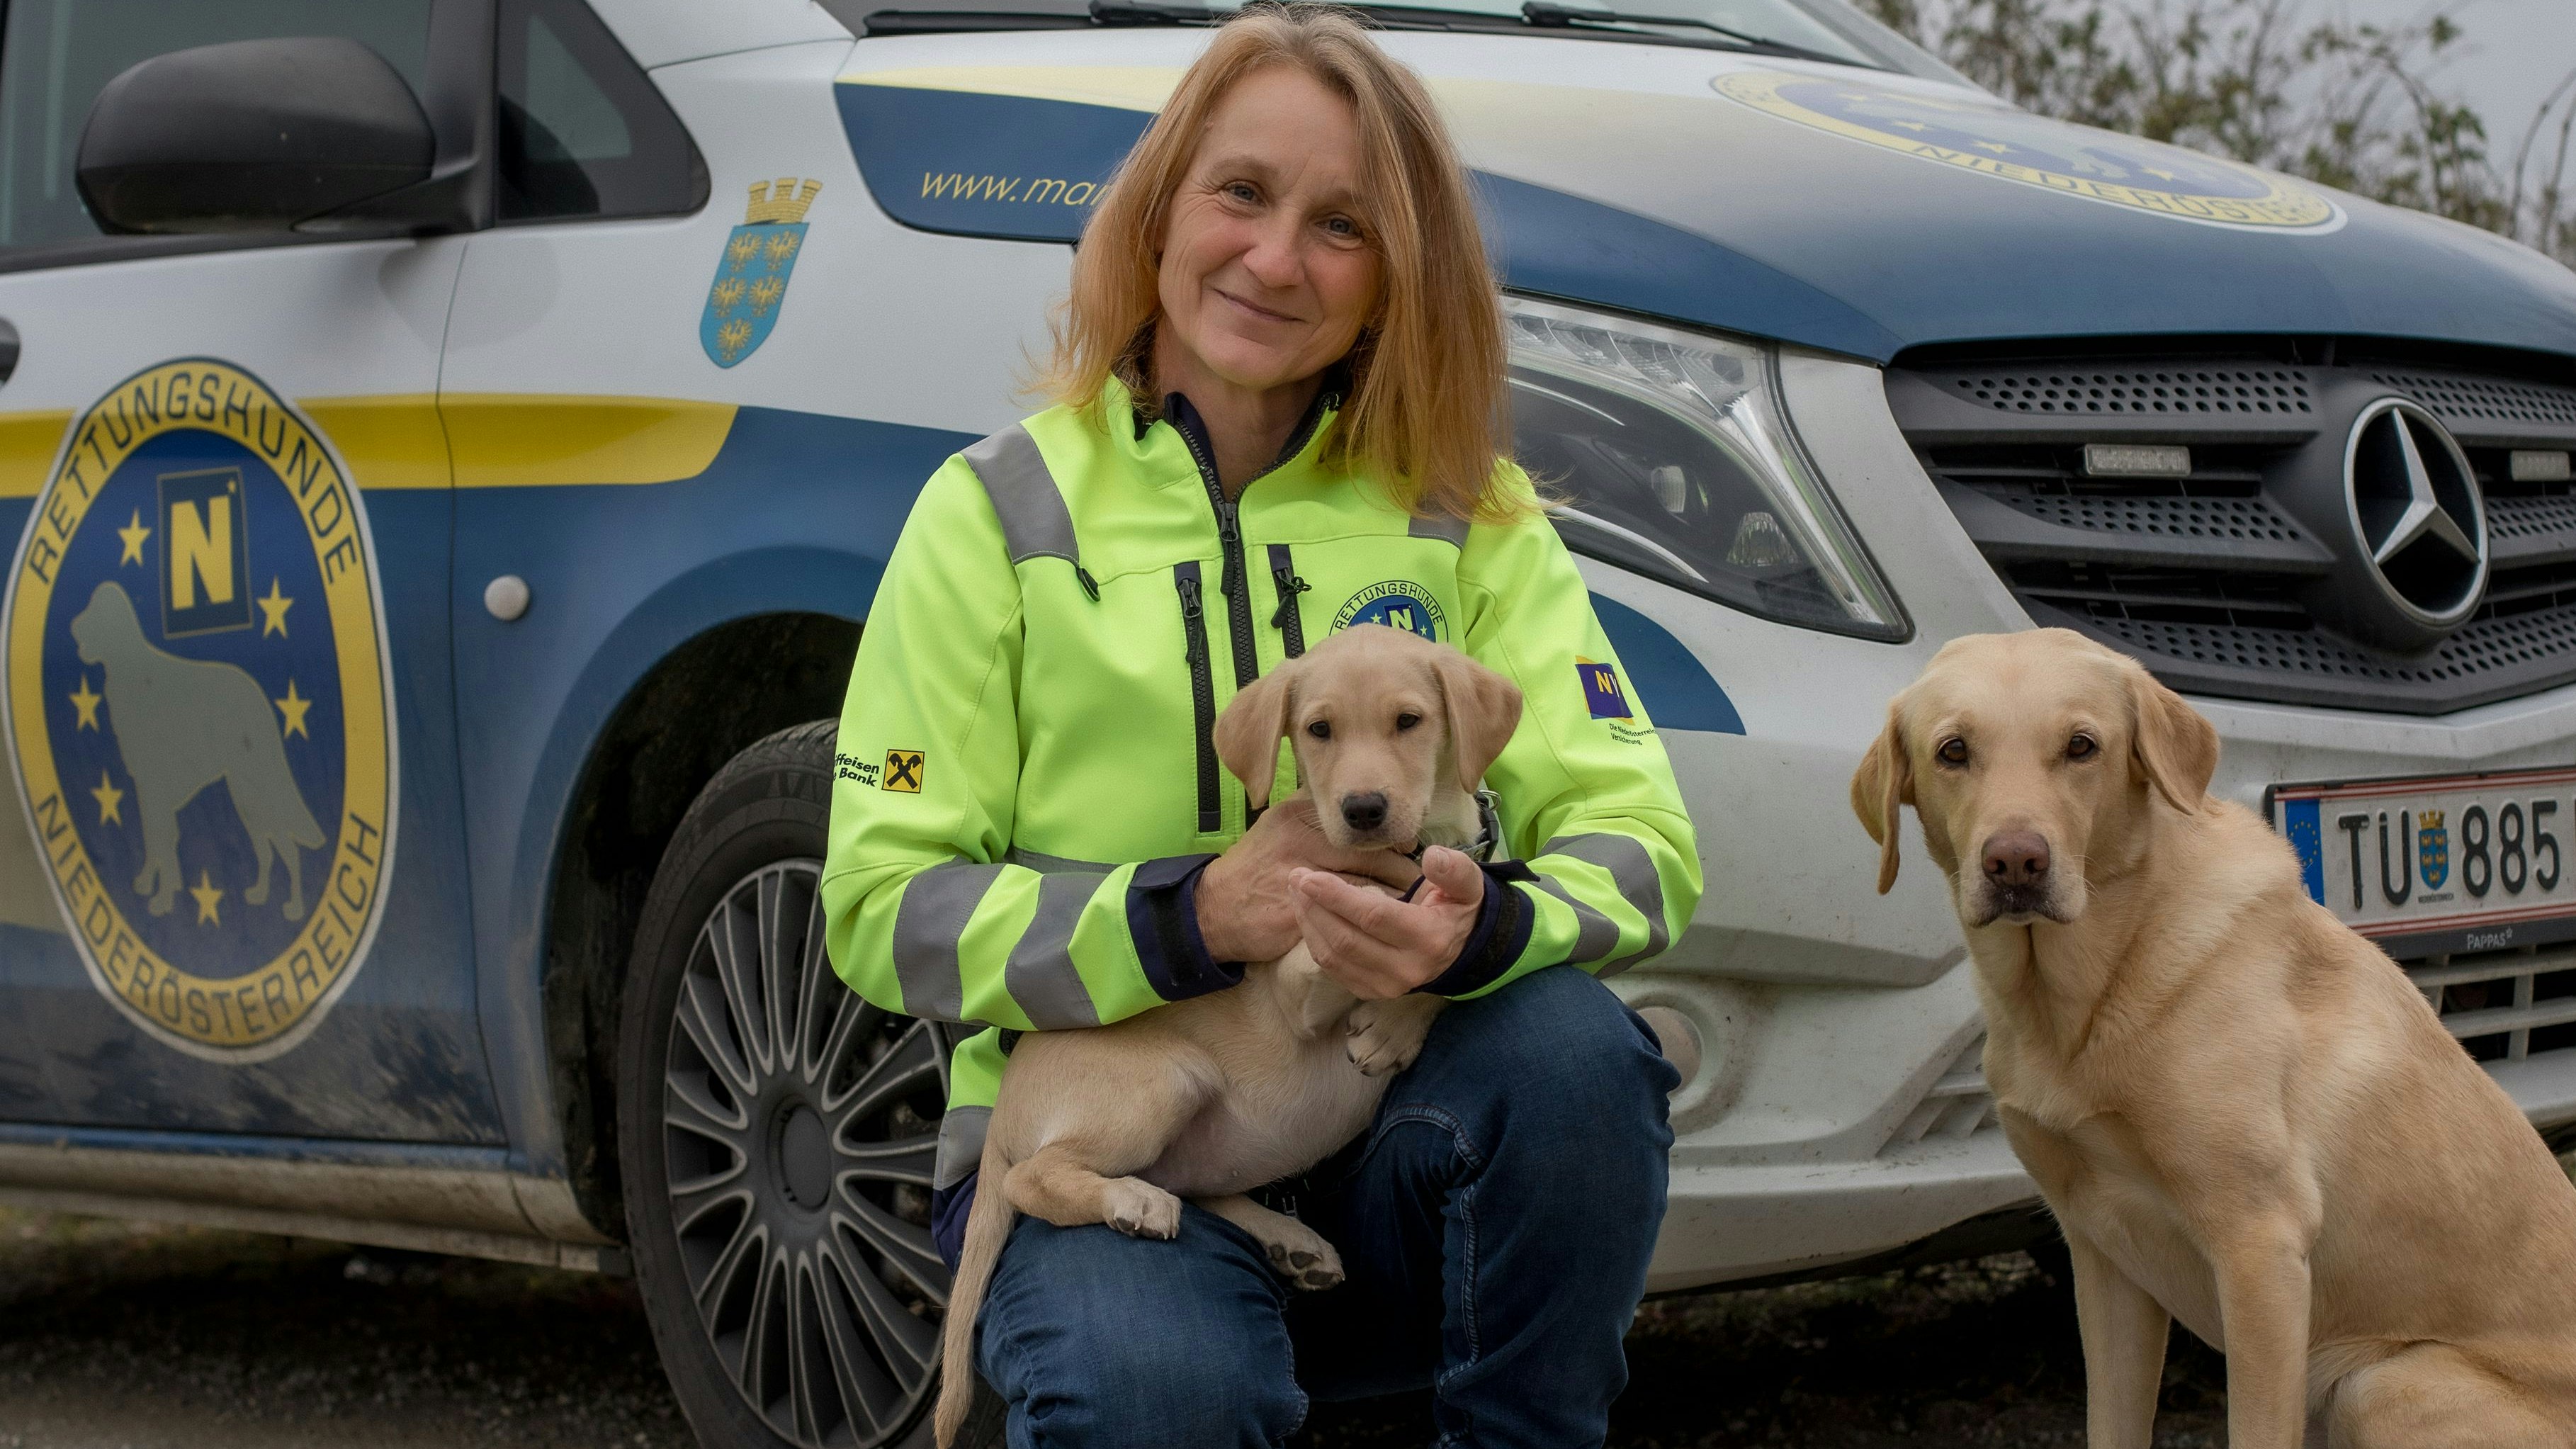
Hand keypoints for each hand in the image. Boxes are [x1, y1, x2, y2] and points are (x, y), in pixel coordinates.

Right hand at [1196, 798, 1421, 963]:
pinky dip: (1371, 923)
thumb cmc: (1253, 868)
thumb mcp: (1279, 826)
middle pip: (1371, 853)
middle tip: (1420, 881)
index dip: (1389, 837)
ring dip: (1393, 898)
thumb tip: (1362, 815)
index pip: (1361, 823)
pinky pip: (1349, 918)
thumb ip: (1316, 817)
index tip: (1409, 848)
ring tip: (1412, 905)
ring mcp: (1301, 878)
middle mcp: (1302, 841)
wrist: (1213, 909)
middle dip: (1400, 869)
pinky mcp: (1300, 913)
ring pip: (1365, 886)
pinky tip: (1386, 928)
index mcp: (1299, 815)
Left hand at [1290, 846, 1483, 999]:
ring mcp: (1387, 986)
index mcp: (1429, 938)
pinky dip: (1314, 941)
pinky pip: (1332, 970)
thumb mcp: (1468, 885)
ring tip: (1296, 892)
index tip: (1310, 876)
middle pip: (1346, 939)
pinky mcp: (1371, 992)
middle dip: (1314, 907)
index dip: (1337, 897)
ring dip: (1308, 923)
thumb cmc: (1457, 908)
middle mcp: (1406, 969)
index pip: (1374, 917)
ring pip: (1333, 957)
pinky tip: (1307, 915)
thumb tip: (1433, 857)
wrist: (1460, 950)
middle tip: (1295, 877)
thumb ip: (1454, 870)